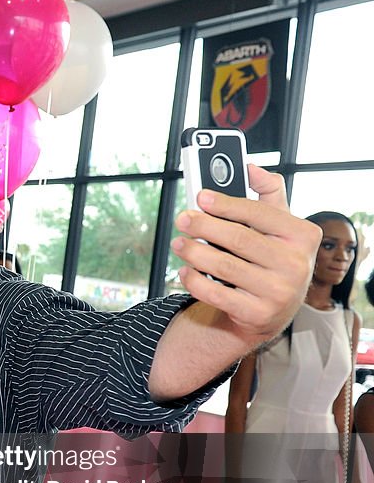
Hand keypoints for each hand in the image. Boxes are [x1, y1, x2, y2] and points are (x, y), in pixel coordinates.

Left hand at [172, 165, 321, 346]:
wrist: (271, 312)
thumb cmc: (271, 259)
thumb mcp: (279, 227)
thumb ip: (269, 194)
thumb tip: (251, 167)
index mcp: (303, 236)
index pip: (260, 213)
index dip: (227, 204)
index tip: (200, 196)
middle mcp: (296, 264)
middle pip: (239, 239)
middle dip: (204, 226)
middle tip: (182, 219)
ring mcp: (279, 292)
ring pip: (224, 267)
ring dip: (194, 252)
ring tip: (178, 243)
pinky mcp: (258, 315)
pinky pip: (217, 295)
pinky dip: (195, 281)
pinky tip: (184, 271)